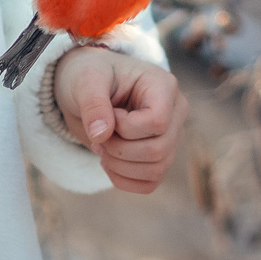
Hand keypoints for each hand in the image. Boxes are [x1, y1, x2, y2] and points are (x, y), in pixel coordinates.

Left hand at [53, 46, 181, 193]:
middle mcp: (175, 112)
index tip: (108, 115)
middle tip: (97, 135)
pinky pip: (150, 183)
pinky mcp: (159, 157)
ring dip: (119, 166)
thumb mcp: (85, 80)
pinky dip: (123, 180)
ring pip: (156, 170)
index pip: (157, 122)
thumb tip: (101, 134)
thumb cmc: (90, 76)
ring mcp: (170, 136)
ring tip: (100, 145)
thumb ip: (93, 104)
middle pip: (158, 150)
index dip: (126, 128)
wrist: (87, 88)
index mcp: (163, 85)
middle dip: (119, 149)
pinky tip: (107, 161)